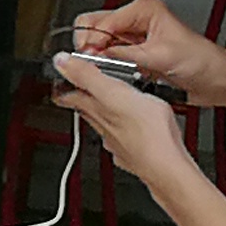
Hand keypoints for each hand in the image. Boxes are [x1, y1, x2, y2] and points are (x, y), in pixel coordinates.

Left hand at [51, 43, 192, 185]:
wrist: (165, 164)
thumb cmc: (146, 131)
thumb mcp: (113, 92)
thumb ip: (86, 76)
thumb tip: (60, 61)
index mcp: (95, 109)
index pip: (68, 96)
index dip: (62, 85)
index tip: (60, 77)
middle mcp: (102, 126)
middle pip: (85, 110)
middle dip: (81, 97)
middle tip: (78, 87)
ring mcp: (118, 141)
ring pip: (104, 124)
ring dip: (104, 113)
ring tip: (109, 102)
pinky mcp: (134, 151)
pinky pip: (124, 138)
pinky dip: (124, 130)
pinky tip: (132, 128)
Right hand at [67, 0, 225, 104]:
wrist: (213, 78)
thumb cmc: (200, 60)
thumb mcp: (159, 56)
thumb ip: (124, 54)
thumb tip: (95, 55)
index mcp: (144, 8)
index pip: (104, 20)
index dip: (94, 40)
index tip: (90, 56)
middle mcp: (135, 19)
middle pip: (94, 25)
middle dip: (89, 44)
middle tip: (91, 61)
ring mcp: (131, 35)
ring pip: (96, 40)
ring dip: (96, 55)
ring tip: (104, 68)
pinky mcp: (130, 51)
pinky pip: (105, 55)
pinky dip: (103, 64)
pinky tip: (111, 71)